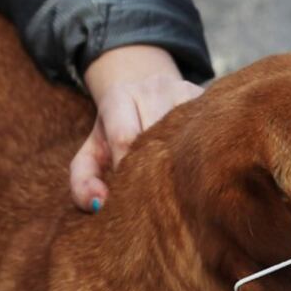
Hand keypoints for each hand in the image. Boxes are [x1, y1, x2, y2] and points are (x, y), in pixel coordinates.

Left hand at [71, 45, 203, 211]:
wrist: (144, 95)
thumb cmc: (116, 134)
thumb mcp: (92, 154)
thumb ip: (82, 182)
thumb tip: (99, 204)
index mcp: (118, 97)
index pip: (125, 138)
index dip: (130, 173)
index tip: (133, 194)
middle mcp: (153, 87)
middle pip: (159, 137)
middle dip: (156, 171)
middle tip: (156, 194)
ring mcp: (184, 89)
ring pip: (187, 136)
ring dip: (182, 165)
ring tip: (175, 182)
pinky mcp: (207, 97)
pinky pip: (207, 132)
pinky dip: (201, 155)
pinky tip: (194, 168)